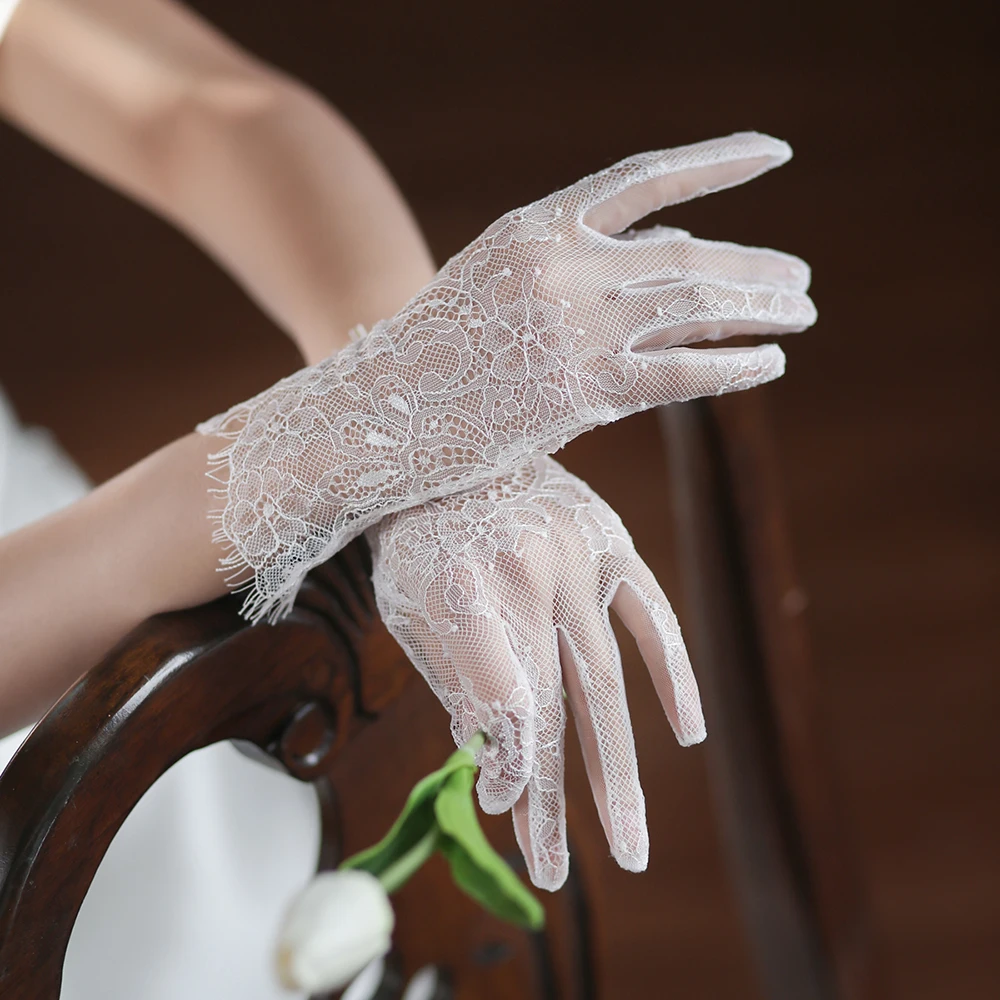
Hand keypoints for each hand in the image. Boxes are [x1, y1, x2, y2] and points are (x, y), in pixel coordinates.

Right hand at [200, 132, 814, 621]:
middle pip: (686, 254)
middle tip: (800, 281)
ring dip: (758, 310)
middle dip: (753, 267)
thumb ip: (576, 259)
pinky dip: (732, 366)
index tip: (775, 153)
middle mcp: (560, 268)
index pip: (645, 178)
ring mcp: (572, 331)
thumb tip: (671, 244)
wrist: (375, 415)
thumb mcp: (493, 281)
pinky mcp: (580, 394)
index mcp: (533, 227)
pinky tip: (771, 364)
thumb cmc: (432, 350)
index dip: (716, 161)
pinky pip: (679, 373)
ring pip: (692, 308)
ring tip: (802, 312)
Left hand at [367, 455, 702, 889]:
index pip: (497, 706)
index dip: (506, 768)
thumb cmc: (417, 534)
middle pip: (551, 710)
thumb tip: (494, 759)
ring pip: (604, 681)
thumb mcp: (408, 605)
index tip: (502, 811)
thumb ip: (453, 675)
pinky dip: (673, 674)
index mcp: (462, 593)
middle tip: (563, 872)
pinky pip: (651, 613)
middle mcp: (527, 576)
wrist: (446, 436)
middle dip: (555, 799)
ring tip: (630, 844)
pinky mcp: (610, 538)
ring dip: (616, 769)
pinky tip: (686, 736)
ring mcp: (578, 557)